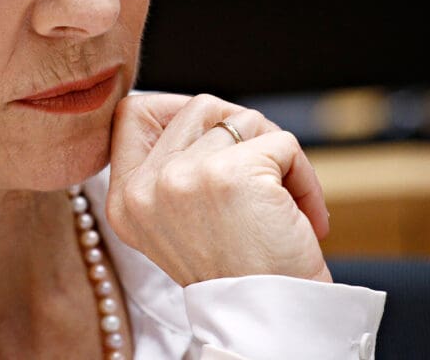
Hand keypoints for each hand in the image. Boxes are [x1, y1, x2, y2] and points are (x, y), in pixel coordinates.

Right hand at [106, 93, 331, 286]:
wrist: (270, 323)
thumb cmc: (237, 272)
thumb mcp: (177, 221)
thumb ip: (171, 167)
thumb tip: (203, 111)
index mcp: (125, 200)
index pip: (132, 112)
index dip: (176, 109)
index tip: (214, 141)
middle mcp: (146, 187)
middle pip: (199, 106)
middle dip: (241, 132)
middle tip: (263, 176)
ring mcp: (185, 178)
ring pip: (244, 119)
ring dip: (277, 156)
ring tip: (284, 203)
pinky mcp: (233, 174)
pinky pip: (283, 141)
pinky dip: (304, 175)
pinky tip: (303, 216)